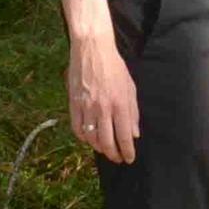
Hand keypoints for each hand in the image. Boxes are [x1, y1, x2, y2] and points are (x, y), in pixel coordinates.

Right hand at [68, 30, 141, 163]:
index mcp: (120, 104)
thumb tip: (134, 134)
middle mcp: (103, 108)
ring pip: (91, 138)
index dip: (127, 151)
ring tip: (104, 149)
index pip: (124, 136)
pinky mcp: (74, 103)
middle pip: (107, 142)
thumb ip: (133, 112)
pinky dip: (83, 138)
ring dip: (99, 148)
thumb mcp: (130, 88)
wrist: (92, 50)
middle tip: (117, 158)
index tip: (129, 159)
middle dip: (113, 155)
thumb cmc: (114, 67)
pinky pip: (77, 128)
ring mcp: (87, 107)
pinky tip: (89, 139)